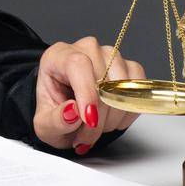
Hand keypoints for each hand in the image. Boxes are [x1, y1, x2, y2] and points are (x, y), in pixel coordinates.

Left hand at [32, 36, 144, 154]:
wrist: (68, 113)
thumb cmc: (55, 113)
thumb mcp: (45, 125)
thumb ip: (55, 120)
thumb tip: (72, 111)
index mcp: (58, 56)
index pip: (77, 64)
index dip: (87, 93)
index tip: (89, 120)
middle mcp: (85, 49)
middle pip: (103, 78)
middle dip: (99, 116)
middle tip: (87, 136)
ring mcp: (110, 55)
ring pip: (123, 84)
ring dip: (114, 115)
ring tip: (98, 127)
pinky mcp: (128, 67)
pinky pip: (138, 87)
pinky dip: (129, 110)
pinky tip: (114, 119)